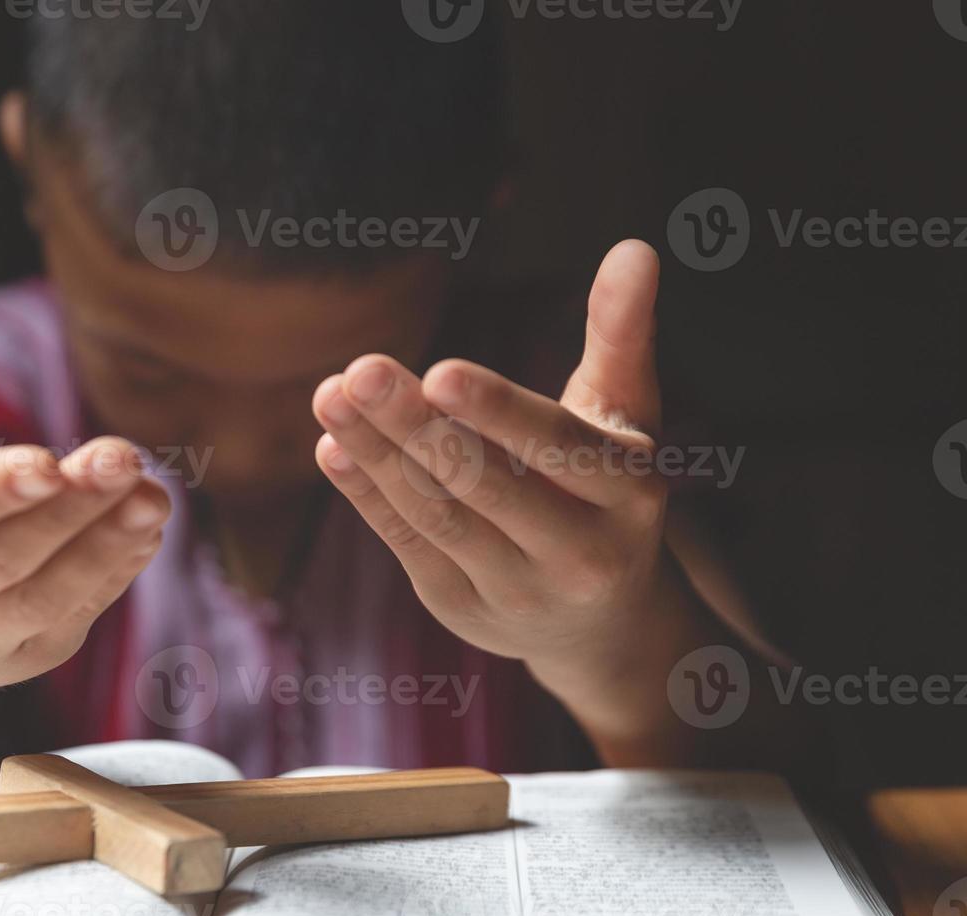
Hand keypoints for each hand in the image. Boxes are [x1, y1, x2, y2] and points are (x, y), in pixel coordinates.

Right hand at [0, 272, 169, 690]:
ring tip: (152, 493)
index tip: (47, 460)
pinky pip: (76, 614)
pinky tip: (146, 524)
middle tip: (124, 455)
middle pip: (2, 556)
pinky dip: (116, 571)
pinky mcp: (24, 659)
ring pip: (48, 593)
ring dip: (106, 543)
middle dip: (68, 508)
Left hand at [311, 241, 677, 671]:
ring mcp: (517, 590)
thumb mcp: (627, 413)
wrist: (601, 618)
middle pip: (485, 485)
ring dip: (378, 453)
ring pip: (437, 516)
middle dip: (416, 427)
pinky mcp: (462, 606)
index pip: (559, 449)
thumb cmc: (608, 484)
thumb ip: (621, 332)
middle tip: (362, 371)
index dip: (498, 413)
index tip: (440, 371)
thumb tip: (635, 246)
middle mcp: (579, 554)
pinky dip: (366, 495)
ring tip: (331, 394)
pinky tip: (332, 445)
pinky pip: (407, 545)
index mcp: (628, 495)